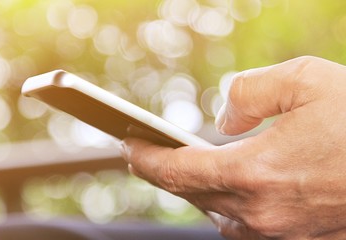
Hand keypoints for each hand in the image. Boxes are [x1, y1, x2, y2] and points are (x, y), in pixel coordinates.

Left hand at [120, 56, 345, 238]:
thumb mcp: (306, 80)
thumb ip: (252, 92)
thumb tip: (226, 118)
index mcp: (256, 173)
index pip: (176, 171)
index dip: (146, 158)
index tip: (127, 145)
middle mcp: (262, 212)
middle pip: (191, 193)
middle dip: (163, 173)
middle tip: (144, 153)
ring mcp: (280, 232)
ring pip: (217, 212)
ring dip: (195, 190)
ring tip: (182, 167)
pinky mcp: (298, 237)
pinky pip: (246, 223)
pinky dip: (227, 203)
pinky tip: (228, 188)